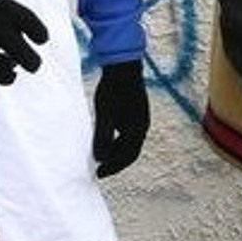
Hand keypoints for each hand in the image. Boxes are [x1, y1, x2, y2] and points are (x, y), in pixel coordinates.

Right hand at [0, 0, 47, 83]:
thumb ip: (7, 15)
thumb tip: (22, 41)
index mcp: (2, 6)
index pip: (32, 26)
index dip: (40, 36)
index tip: (41, 41)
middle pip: (24, 55)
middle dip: (33, 63)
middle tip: (33, 64)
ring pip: (1, 70)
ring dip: (8, 75)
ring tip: (10, 72)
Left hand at [93, 60, 149, 177]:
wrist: (123, 66)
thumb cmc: (113, 90)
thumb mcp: (104, 115)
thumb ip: (103, 137)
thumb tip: (100, 158)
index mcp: (138, 129)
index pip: (127, 156)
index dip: (113, 167)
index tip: (99, 174)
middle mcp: (143, 126)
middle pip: (130, 151)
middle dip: (115, 162)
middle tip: (99, 169)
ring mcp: (141, 118)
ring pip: (130, 142)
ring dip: (117, 151)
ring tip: (102, 156)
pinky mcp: (136, 111)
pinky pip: (129, 132)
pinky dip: (118, 140)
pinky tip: (107, 137)